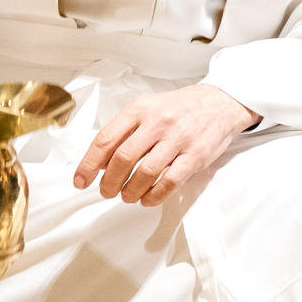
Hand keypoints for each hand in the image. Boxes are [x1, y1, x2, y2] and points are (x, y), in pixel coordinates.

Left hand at [74, 84, 261, 205]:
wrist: (221, 102)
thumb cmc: (180, 109)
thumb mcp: (149, 110)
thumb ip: (125, 132)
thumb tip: (100, 163)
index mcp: (141, 109)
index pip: (106, 139)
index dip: (89, 164)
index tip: (80, 181)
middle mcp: (158, 122)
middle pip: (123, 158)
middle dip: (109, 182)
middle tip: (106, 192)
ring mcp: (178, 138)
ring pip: (145, 173)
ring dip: (130, 191)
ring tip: (127, 196)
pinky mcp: (195, 155)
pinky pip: (169, 182)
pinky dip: (154, 196)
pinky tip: (147, 199)